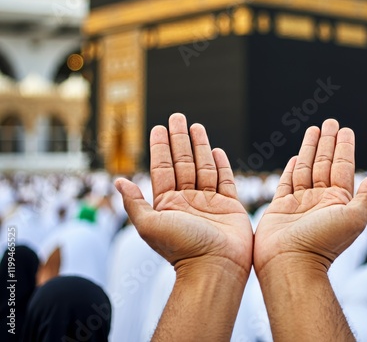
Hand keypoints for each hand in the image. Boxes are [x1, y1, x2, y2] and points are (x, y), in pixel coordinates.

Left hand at [115, 113, 252, 276]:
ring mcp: (209, 202)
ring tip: (196, 126)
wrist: (215, 269)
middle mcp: (188, 200)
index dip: (160, 147)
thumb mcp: (150, 225)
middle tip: (177, 117)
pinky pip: (224, 180)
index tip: (158, 128)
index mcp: (168, 203)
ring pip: (203, 166)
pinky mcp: (229, 206)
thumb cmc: (181, 250)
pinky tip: (216, 150)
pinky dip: (221, 164)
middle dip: (179, 139)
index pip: (163, 168)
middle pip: (183, 162)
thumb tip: (118, 181)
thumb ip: (135, 203)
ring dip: (200, 146)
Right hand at [254, 119, 366, 274]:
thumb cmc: (323, 244)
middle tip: (330, 122)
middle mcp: (321, 200)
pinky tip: (296, 157)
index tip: (345, 130)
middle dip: (328, 142)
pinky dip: (292, 168)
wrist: (290, 265)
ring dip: (310, 148)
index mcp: (339, 202)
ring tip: (313, 129)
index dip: (344, 147)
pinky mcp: (281, 207)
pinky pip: (287, 182)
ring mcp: (300, 203)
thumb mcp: (353, 219)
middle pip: (325, 163)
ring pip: (306, 168)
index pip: (342, 167)